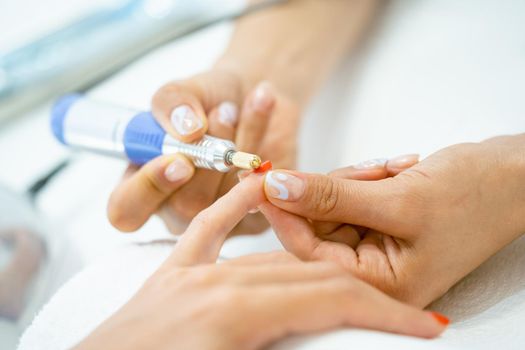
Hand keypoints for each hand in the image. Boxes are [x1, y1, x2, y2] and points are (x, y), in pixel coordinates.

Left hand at [76, 175, 447, 349]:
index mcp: (230, 316)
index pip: (329, 302)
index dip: (384, 313)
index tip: (423, 326)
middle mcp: (215, 285)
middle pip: (312, 278)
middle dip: (367, 294)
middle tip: (409, 313)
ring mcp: (190, 276)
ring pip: (272, 257)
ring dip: (321, 260)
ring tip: (362, 267)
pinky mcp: (170, 277)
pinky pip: (207, 229)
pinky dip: (234, 204)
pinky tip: (256, 183)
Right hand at [107, 69, 298, 234]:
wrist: (248, 97)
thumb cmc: (204, 101)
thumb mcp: (180, 92)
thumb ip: (172, 103)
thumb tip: (187, 129)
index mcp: (141, 186)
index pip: (128, 210)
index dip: (150, 189)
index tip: (178, 158)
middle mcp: (176, 209)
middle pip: (186, 207)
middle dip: (208, 156)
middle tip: (223, 112)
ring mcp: (216, 216)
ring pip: (228, 196)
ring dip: (240, 140)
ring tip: (242, 103)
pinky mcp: (255, 213)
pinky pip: (259, 187)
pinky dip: (264, 142)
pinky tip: (263, 108)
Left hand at [260, 135, 524, 306]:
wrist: (513, 176)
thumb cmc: (477, 196)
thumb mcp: (400, 198)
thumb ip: (333, 196)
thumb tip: (278, 187)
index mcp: (381, 285)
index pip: (309, 252)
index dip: (284, 213)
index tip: (264, 178)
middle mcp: (373, 272)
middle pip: (316, 228)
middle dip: (331, 191)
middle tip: (363, 170)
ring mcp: (375, 245)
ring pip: (329, 208)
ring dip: (351, 181)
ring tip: (393, 170)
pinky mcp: (377, 222)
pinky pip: (347, 198)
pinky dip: (362, 179)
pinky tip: (394, 171)